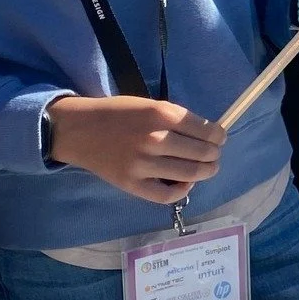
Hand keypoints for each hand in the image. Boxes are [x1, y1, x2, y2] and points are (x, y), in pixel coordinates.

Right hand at [47, 96, 226, 205]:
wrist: (78, 129)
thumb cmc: (118, 114)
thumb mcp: (151, 105)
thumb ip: (178, 119)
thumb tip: (208, 134)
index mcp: (162, 114)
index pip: (207, 130)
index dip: (219, 136)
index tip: (220, 138)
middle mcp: (155, 139)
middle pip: (202, 153)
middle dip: (214, 155)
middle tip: (214, 155)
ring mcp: (143, 164)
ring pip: (190, 174)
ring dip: (206, 172)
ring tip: (208, 169)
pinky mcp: (131, 184)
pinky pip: (167, 195)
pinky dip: (183, 191)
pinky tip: (185, 183)